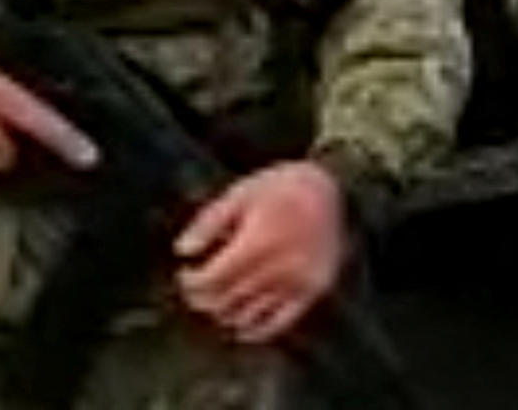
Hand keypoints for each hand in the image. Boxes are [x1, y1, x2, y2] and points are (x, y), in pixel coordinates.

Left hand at [171, 160, 347, 346]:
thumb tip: (182, 251)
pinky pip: (279, 323)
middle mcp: (277, 269)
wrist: (335, 185)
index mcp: (256, 244)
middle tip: (196, 290)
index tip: (185, 275)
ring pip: (246, 315)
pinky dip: (256, 331)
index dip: (190, 283)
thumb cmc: (282, 185)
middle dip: (203, 298)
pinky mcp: (313, 290)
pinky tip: (241, 328)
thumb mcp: (241, 193)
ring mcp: (298, 283)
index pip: (210, 282)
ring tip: (218, 300)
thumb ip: (209, 222)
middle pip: (224, 301)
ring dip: (225, 313)